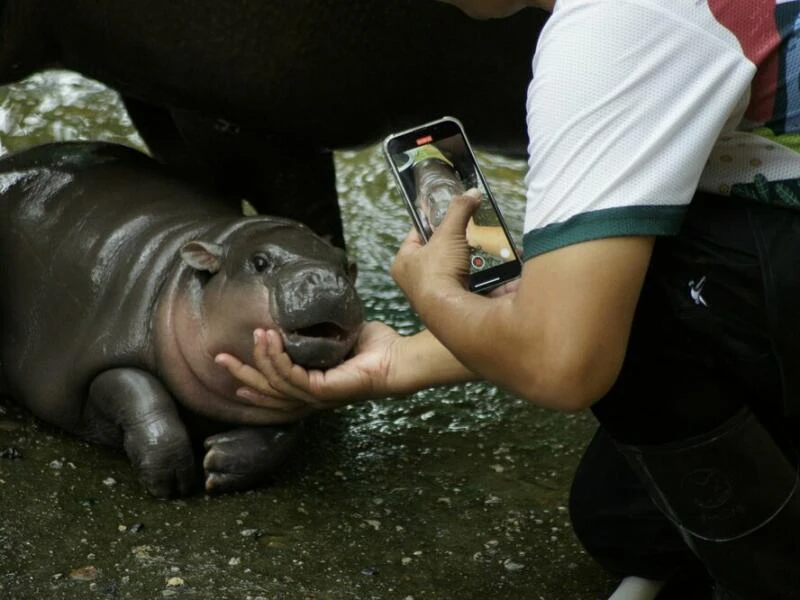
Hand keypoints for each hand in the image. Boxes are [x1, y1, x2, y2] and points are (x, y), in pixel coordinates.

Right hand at [215, 321, 401, 409]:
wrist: (399, 358)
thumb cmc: (375, 348)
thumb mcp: (339, 336)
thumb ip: (319, 330)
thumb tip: (306, 312)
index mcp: (312, 386)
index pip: (273, 389)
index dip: (250, 380)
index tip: (230, 364)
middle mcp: (311, 396)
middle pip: (266, 392)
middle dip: (241, 374)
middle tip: (218, 358)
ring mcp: (317, 396)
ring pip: (276, 382)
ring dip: (261, 357)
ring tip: (256, 334)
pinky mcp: (324, 391)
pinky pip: (292, 376)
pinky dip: (277, 358)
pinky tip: (270, 340)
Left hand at [392, 188, 480, 304]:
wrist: (450, 312)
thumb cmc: (437, 273)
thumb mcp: (448, 233)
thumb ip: (459, 210)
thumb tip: (471, 193)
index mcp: (403, 262)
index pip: (417, 234)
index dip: (433, 222)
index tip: (449, 214)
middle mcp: (415, 281)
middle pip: (440, 253)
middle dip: (459, 242)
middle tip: (473, 231)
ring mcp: (435, 295)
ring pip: (459, 269)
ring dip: (476, 259)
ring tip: (489, 246)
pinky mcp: (455, 305)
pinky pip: (473, 285)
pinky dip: (487, 276)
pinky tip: (499, 266)